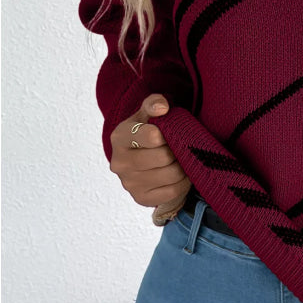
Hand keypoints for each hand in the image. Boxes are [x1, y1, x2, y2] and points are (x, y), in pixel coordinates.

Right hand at [110, 94, 192, 209]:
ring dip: (183, 166)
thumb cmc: (148, 132)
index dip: (168, 134)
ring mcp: (129, 183)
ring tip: (181, 160)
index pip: (152, 136)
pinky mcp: (140, 198)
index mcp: (119, 137)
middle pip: (164, 157)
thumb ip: (154, 104)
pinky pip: (173, 191)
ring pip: (171, 175)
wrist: (142, 158)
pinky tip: (180, 174)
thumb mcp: (148, 114)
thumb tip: (162, 107)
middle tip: (179, 148)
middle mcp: (119, 162)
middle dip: (177, 151)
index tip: (168, 134)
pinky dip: (183, 182)